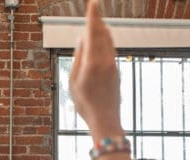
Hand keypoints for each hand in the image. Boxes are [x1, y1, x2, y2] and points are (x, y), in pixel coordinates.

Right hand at [70, 0, 123, 140]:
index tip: (94, 3)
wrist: (105, 119)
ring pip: (109, 41)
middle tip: (96, 7)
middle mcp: (105, 60)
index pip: (93, 33)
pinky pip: (111, 50)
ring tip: (100, 20)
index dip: (93, 17)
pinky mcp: (116, 70)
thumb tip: (82, 39)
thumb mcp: (73, 81)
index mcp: (92, 62)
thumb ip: (78, 58)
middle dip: (98, 20)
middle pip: (103, 34)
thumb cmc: (86, 103)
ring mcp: (113, 65)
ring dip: (104, 29)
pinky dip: (106, 41)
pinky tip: (104, 40)